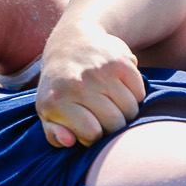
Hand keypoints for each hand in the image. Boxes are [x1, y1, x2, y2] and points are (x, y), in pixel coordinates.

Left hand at [36, 22, 145, 148]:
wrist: (71, 44)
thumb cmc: (59, 88)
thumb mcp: (47, 112)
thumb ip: (54, 134)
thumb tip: (69, 141)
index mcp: (57, 101)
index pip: (93, 134)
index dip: (94, 137)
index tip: (89, 129)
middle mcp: (78, 84)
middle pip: (114, 123)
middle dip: (113, 128)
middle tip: (104, 119)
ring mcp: (100, 71)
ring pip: (130, 109)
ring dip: (126, 113)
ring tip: (113, 106)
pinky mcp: (120, 60)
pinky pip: (139, 93)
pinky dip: (135, 96)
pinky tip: (121, 91)